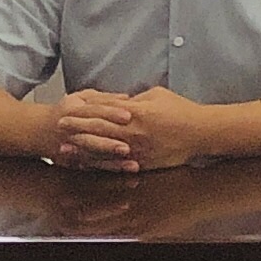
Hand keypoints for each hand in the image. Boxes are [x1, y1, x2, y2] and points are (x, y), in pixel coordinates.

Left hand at [51, 88, 213, 170]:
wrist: (200, 133)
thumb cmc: (182, 111)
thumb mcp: (157, 95)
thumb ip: (135, 99)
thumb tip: (120, 102)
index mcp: (136, 112)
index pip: (102, 112)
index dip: (82, 112)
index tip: (67, 112)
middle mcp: (133, 132)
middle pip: (97, 131)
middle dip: (76, 130)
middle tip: (59, 129)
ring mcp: (136, 150)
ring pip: (103, 151)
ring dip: (82, 150)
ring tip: (66, 151)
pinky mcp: (142, 163)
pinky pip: (116, 165)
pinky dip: (100, 165)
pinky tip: (88, 166)